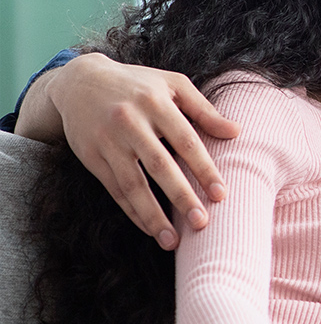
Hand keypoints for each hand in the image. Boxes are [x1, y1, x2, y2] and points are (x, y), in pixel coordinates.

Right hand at [22, 52, 239, 249]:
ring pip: (132, 184)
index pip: (186, 141)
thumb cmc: (138, 85)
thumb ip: (204, 110)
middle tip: (201, 223)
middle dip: (181, 197)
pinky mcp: (91, 156)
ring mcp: (108, 141)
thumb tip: (237, 132)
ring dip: (152, 215)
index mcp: (156, 103)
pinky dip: (132, 211)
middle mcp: (130, 122)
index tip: (221, 195)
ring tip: (172, 241)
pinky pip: (114, 189)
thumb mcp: (173, 85)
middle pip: (160, 165)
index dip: (204, 169)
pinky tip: (149, 229)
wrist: (81, 81)